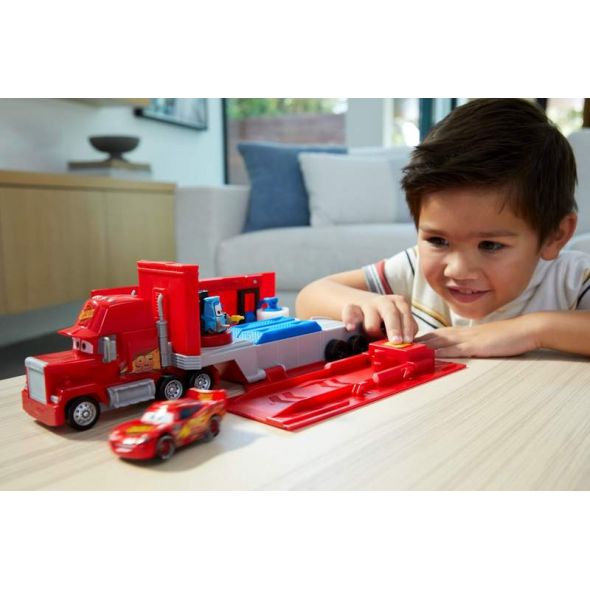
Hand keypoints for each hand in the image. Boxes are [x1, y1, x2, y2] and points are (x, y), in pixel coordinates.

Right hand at [342, 294, 418, 342]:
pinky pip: (350, 313)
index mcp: (399, 303)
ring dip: (373, 333)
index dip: (407, 329)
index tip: (407, 341)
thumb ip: (406, 328)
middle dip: (394, 329)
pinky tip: (351, 328)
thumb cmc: (386, 316)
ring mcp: (367, 305)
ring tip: (374, 340)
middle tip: (396, 341)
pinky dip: (350, 321)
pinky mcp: (352, 307)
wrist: (364, 302)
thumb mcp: (400, 318)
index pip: (405, 315)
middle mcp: (384, 302)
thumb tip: (410, 343)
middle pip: (390, 314)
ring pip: (371, 322)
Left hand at [415, 316, 539, 357]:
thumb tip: (456, 353)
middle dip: (413, 343)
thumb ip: (468, 345)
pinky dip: (439, 353)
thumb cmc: (507, 337)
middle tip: (395, 348)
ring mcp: (467, 339)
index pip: (434, 335)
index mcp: (461, 332)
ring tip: (403, 352)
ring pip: (438, 342)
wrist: (526, 330)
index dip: (418, 340)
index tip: (403, 345)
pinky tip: (428, 357)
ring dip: (420, 347)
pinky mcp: (475, 346)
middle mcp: (460, 333)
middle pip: (431, 337)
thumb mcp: (482, 341)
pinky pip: (453, 350)